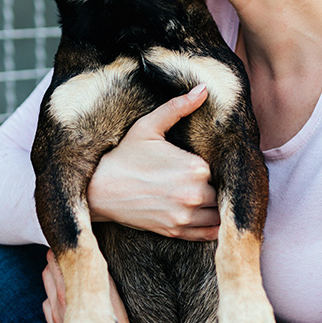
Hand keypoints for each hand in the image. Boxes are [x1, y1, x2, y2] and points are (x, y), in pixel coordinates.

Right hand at [87, 84, 219, 240]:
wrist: (98, 189)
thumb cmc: (124, 155)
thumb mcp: (149, 126)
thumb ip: (178, 107)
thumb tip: (204, 89)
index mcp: (195, 167)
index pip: (223, 168)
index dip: (219, 165)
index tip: (211, 162)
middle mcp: (195, 194)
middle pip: (223, 191)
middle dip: (219, 185)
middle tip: (211, 178)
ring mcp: (185, 216)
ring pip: (220, 215)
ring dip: (218, 207)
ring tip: (210, 196)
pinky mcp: (175, 231)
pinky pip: (208, 234)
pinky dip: (213, 227)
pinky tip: (208, 216)